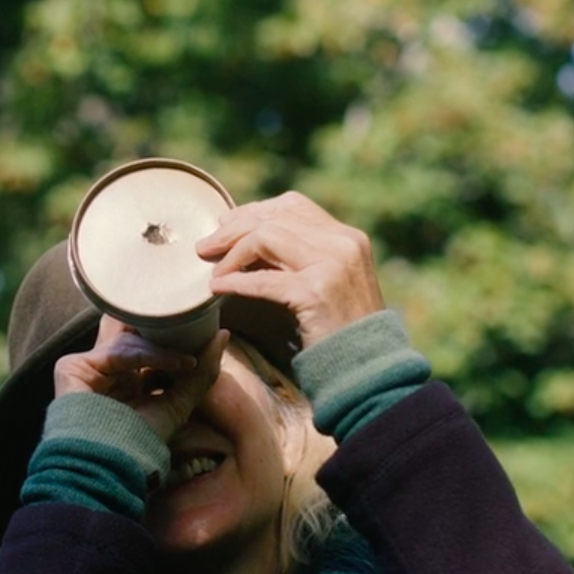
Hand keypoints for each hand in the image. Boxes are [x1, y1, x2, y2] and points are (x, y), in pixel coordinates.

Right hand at [53, 316, 228, 441]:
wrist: (111, 463)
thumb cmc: (140, 443)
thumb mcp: (180, 404)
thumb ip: (202, 372)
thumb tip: (223, 335)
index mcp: (127, 383)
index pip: (149, 348)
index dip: (173, 340)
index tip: (201, 336)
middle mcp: (107, 373)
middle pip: (135, 337)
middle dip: (165, 334)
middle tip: (192, 332)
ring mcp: (88, 369)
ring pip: (130, 341)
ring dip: (164, 349)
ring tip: (189, 361)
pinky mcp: (73, 367)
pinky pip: (117, 351)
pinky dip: (149, 354)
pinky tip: (175, 362)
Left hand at [195, 191, 383, 348]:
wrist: (368, 367)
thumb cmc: (341, 330)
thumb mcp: (328, 281)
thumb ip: (301, 257)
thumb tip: (248, 238)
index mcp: (348, 237)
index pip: (293, 206)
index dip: (254, 212)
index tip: (227, 225)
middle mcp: (343, 243)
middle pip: (275, 218)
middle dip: (233, 229)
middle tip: (205, 246)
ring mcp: (332, 265)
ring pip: (265, 238)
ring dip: (231, 253)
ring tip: (212, 269)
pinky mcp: (316, 293)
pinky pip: (263, 279)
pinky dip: (236, 281)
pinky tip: (217, 288)